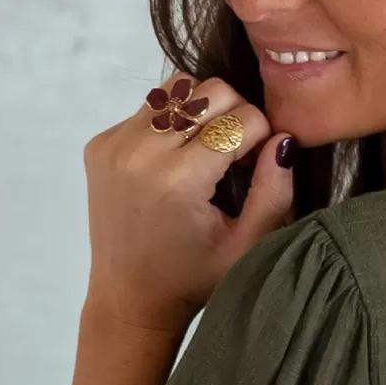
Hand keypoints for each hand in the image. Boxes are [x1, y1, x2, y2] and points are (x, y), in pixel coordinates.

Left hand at [82, 75, 293, 336]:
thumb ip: (274, 192)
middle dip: (235, 118)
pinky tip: (173, 163)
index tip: (251, 171)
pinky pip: (149, 107)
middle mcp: (140, 152)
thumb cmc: (192, 279)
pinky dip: (170, 124)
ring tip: (204, 154)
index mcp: (178, 180)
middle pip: (212, 91)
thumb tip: (284, 138)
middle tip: (232, 159)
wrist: (129, 298)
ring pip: (179, 87)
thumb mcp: (247, 246)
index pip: (242, 119)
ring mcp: (115, 144)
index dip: (261, 139)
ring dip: (202, 113)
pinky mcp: (101, 144)